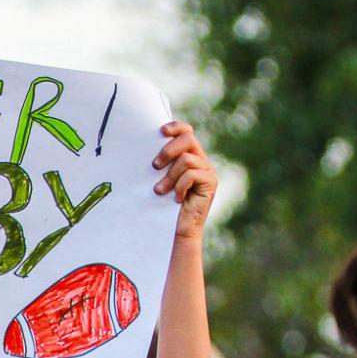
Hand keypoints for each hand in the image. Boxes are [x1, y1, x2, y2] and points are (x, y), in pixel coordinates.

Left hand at [154, 121, 216, 239]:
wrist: (179, 230)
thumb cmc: (164, 206)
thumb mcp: (161, 179)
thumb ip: (161, 164)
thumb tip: (146, 148)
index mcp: (190, 155)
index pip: (186, 131)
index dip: (175, 127)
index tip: (160, 132)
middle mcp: (201, 160)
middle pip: (188, 138)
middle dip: (168, 150)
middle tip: (154, 166)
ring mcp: (208, 171)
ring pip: (186, 159)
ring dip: (170, 176)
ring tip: (160, 191)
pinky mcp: (210, 182)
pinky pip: (191, 174)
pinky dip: (179, 186)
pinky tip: (176, 198)